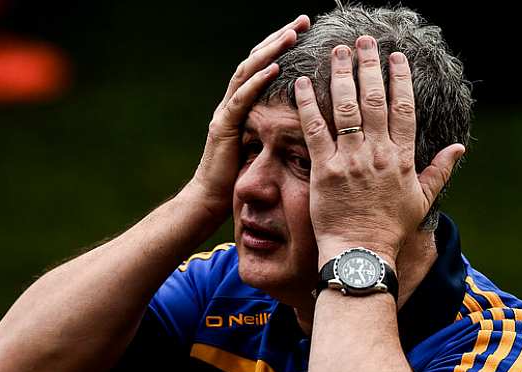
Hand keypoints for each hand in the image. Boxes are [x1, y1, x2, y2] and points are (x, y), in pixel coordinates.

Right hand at [189, 15, 309, 220]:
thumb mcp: (265, 147)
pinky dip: (257, 81)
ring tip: (291, 34)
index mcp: (245, 105)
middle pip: (256, 60)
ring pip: (247, 73)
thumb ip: (279, 128)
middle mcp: (233, 103)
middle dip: (280, 38)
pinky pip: (240, 99)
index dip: (284, 46)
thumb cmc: (241, 179)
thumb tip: (311, 119)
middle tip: (303, 20)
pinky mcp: (223, 127)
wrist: (210, 201)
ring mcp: (226, 112)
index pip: (266, 66)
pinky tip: (274, 68)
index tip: (308, 30)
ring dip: (270, 51)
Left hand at [294, 36, 464, 266]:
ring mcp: (350, 160)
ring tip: (337, 50)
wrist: (362, 254)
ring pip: (345, 107)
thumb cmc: (390, 229)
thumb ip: (439, 170)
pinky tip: (304, 83)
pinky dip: (308, 104)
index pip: (404, 108)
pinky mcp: (323, 170)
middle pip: (374, 99)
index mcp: (402, 158)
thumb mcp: (422, 200)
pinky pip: (314, 130)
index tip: (395, 57)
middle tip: (363, 41)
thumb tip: (458, 147)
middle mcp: (378, 153)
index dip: (399, 79)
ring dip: (340, 74)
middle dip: (369, 65)